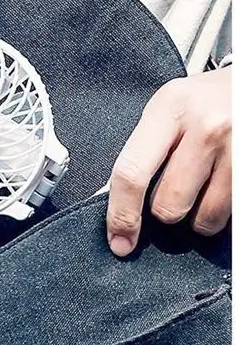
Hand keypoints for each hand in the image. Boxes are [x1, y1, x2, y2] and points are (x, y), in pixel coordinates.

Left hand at [106, 66, 230, 255]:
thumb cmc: (206, 102)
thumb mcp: (169, 111)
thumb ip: (143, 153)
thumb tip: (117, 207)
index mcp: (169, 109)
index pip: (131, 174)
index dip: (121, 216)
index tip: (119, 242)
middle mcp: (206, 126)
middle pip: (168, 206)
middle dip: (167, 210)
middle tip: (179, 186)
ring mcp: (238, 146)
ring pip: (204, 218)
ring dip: (200, 216)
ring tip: (207, 185)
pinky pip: (232, 215)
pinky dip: (224, 212)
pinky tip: (224, 186)